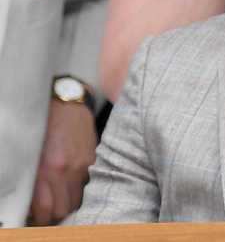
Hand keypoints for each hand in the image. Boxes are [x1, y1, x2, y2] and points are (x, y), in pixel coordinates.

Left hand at [29, 99, 96, 224]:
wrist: (68, 103)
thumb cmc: (45, 126)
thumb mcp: (33, 154)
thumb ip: (36, 180)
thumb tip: (34, 203)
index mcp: (48, 170)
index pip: (47, 211)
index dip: (41, 219)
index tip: (37, 217)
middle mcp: (67, 171)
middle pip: (64, 209)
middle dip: (55, 213)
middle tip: (47, 208)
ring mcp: (83, 165)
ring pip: (78, 199)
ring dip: (68, 201)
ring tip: (59, 194)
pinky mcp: (94, 159)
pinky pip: (87, 183)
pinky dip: (79, 187)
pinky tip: (71, 179)